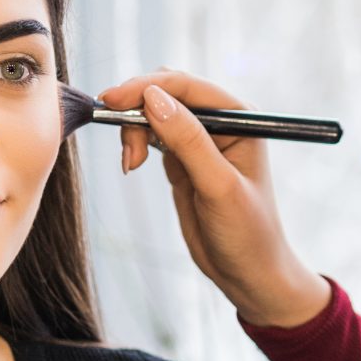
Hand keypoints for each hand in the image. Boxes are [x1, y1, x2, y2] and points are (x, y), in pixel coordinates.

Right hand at [95, 69, 332, 328]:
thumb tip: (153, 98)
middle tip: (125, 147)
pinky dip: (134, 143)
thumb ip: (188, 141)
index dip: (147, 87)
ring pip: (153, 112)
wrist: (248, 274)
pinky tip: (131, 165)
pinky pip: (149, 135)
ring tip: (131, 164)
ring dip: (133, 129)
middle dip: (137, 109)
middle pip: (166, 92)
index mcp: (241, 118)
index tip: (113, 100)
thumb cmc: (248, 233)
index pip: (187, 86)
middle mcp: (220, 122)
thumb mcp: (218, 186)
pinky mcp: (181, 159)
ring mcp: (198, 140)